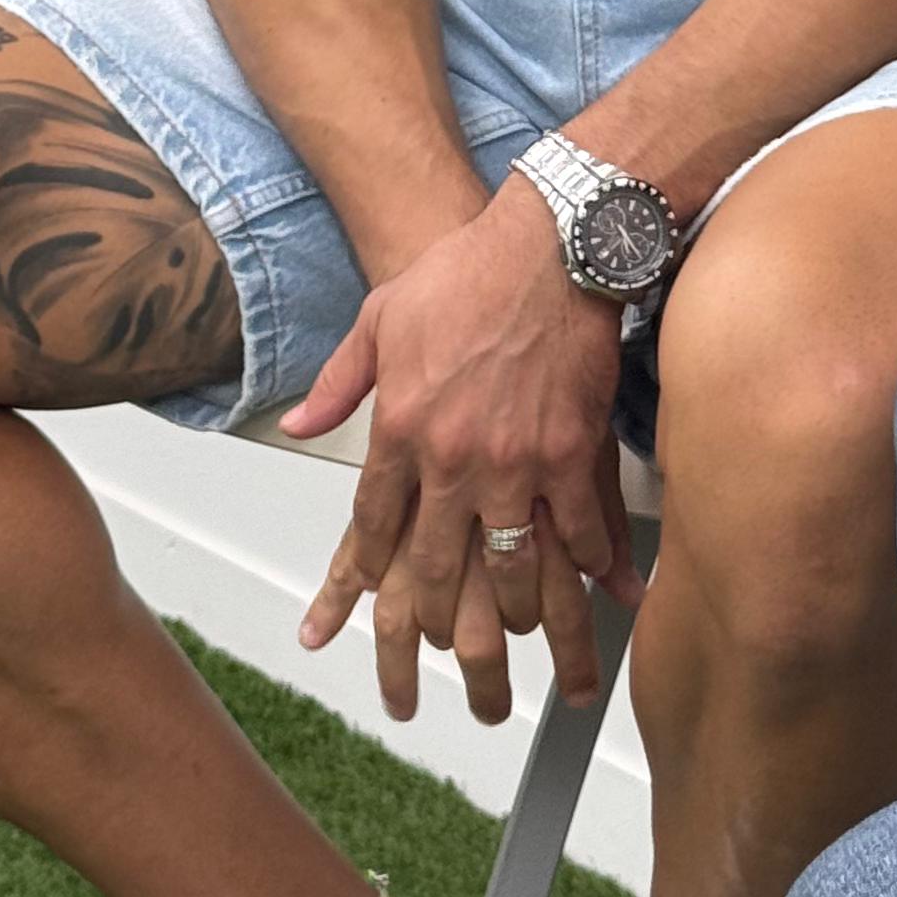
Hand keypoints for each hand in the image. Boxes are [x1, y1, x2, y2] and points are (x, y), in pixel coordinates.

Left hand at [289, 176, 643, 722]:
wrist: (548, 242)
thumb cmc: (468, 272)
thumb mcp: (380, 318)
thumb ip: (340, 382)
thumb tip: (299, 424)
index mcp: (402, 427)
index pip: (375, 525)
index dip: (370, 574)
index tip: (373, 604)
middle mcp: (453, 457)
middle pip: (436, 567)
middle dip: (437, 623)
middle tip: (448, 655)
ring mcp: (515, 460)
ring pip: (508, 569)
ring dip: (514, 616)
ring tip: (521, 641)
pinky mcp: (571, 451)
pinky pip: (579, 531)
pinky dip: (589, 568)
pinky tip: (597, 592)